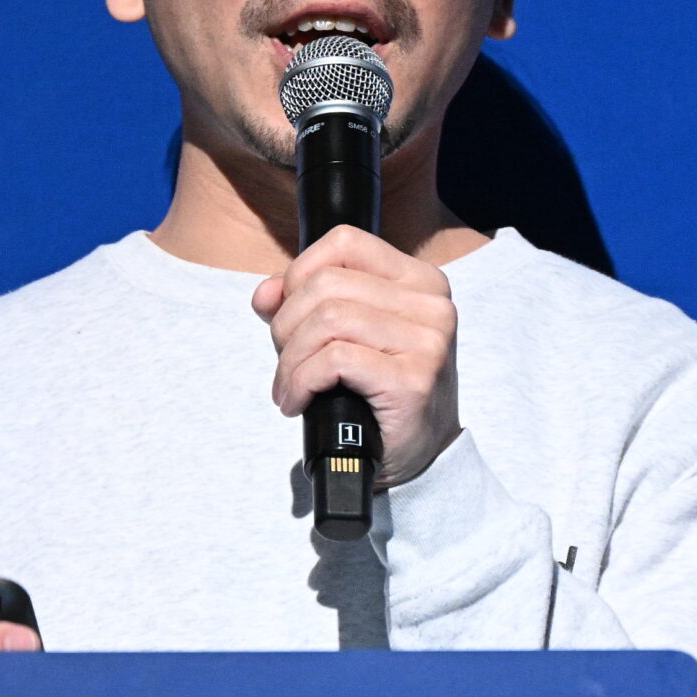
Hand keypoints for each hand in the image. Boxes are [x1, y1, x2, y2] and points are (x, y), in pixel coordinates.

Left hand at [252, 225, 459, 487]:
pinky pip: (335, 360)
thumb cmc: (379, 392)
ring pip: (327, 321)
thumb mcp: (345, 335)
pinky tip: (298, 402)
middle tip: (286, 362)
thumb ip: (303, 304)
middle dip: (287, 325)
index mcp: (419, 280)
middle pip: (326, 284)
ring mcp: (426, 341)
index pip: (345, 242)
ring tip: (289, 387)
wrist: (420, 454)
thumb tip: (265, 293)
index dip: (301, 272)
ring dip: (291, 360)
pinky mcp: (413, 380)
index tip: (289, 313)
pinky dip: (301, 381)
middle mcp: (431, 304)